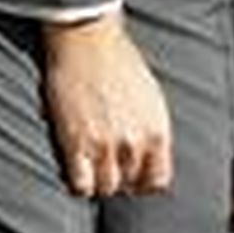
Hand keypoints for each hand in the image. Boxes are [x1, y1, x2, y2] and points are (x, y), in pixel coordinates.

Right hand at [41, 11, 172, 196]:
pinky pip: (80, 184)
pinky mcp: (75, 143)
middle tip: (110, 169)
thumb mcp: (152, 99)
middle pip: (130, 185)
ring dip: (99, 183)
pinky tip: (78, 170)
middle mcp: (134, 143)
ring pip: (106, 188)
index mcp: (157, 133)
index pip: (158, 180)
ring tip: (93, 169)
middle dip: (121, 180)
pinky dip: (80, 184)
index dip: (144, 183)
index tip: (134, 178)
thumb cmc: (121, 65)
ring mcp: (104, 146)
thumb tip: (151, 155)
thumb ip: (153, 130)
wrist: (90, 43)